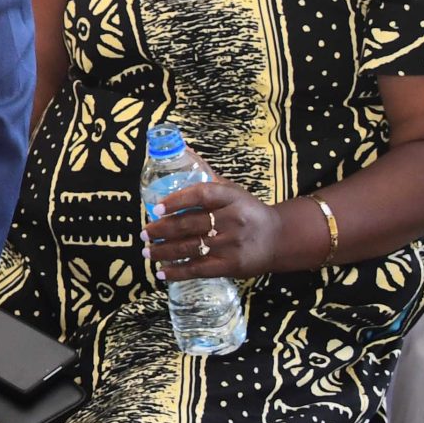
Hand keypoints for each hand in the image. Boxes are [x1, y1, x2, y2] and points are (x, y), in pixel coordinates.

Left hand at [146, 174, 290, 281]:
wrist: (278, 238)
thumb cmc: (248, 211)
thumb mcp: (233, 191)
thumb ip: (207, 178)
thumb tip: (183, 150)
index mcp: (231, 197)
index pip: (201, 194)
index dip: (177, 200)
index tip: (156, 207)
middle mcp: (232, 219)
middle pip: (190, 224)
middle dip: (162, 230)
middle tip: (145, 233)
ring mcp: (231, 244)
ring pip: (191, 248)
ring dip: (164, 251)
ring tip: (147, 251)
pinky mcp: (232, 265)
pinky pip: (200, 269)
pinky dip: (178, 272)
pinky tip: (162, 272)